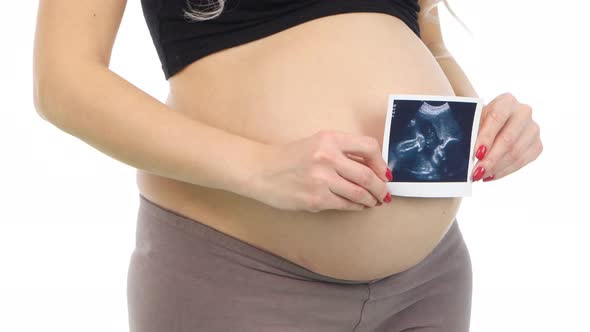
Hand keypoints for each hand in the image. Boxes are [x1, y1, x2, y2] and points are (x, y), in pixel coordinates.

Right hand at [249, 130, 392, 211]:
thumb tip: (371, 167)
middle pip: (368, 176)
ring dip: (371, 200)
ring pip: (359, 194)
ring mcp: (321, 180)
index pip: (369, 148)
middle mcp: (327, 158)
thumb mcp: (316, 144)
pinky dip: (356, 207)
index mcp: (329, 139)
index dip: (381, 163)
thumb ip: (342, 152)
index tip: (384, 172)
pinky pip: (345, 205)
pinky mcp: (316, 200)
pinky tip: (358, 205)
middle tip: (384, 193)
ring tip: (374, 201)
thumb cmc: (288, 158)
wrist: (261, 171)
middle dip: (380, 188)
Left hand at [471, 93, 542, 181]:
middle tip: (476, 172)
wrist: (495, 122)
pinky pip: (522, 161)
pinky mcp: (537, 144)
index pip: (496, 118)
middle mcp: (523, 112)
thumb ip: (472, 133)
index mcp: (506, 101)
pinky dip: (504, 171)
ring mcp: (533, 129)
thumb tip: (468, 155)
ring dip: (496, 168)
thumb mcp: (474, 121)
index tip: (477, 154)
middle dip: (490, 159)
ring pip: (516, 153)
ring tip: (480, 175)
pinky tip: (491, 175)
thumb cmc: (481, 121)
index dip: (486, 137)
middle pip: (508, 139)